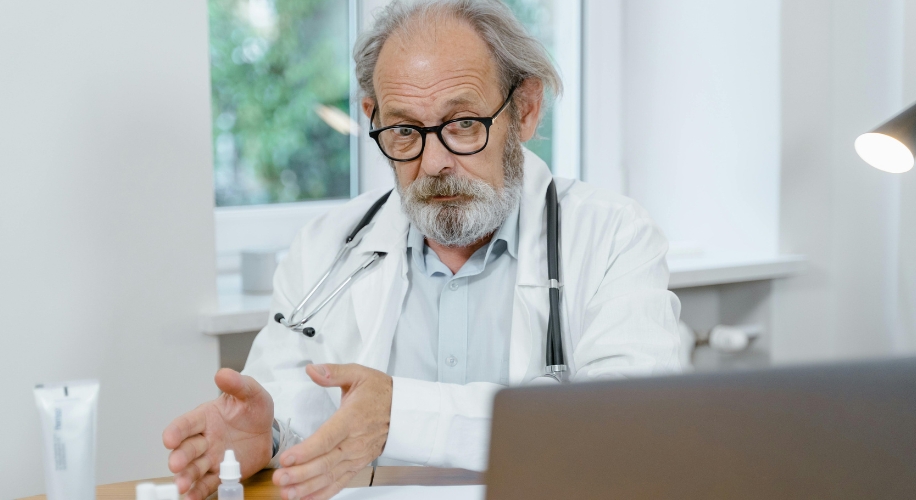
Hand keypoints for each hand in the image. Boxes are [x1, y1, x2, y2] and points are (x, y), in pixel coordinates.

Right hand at [162, 368, 274, 499]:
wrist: (269, 431)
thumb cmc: (254, 410)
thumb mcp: (251, 393)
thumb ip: (237, 384)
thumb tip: (222, 374)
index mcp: (205, 418)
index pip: (186, 424)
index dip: (176, 431)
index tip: (169, 439)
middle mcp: (203, 439)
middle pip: (187, 449)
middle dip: (180, 457)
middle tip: (176, 465)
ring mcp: (211, 458)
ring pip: (193, 469)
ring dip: (185, 478)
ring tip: (182, 486)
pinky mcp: (220, 474)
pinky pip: (207, 484)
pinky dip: (198, 492)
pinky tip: (192, 497)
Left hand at [273, 363, 391, 499]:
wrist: (404, 409)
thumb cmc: (380, 392)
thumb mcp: (358, 374)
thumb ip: (333, 372)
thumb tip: (311, 369)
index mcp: (352, 418)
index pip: (327, 438)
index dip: (307, 451)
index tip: (288, 458)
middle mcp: (355, 441)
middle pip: (326, 461)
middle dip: (301, 473)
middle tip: (280, 479)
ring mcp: (357, 456)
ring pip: (331, 475)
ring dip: (309, 487)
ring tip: (288, 493)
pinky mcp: (358, 464)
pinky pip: (341, 482)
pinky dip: (323, 493)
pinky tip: (306, 498)